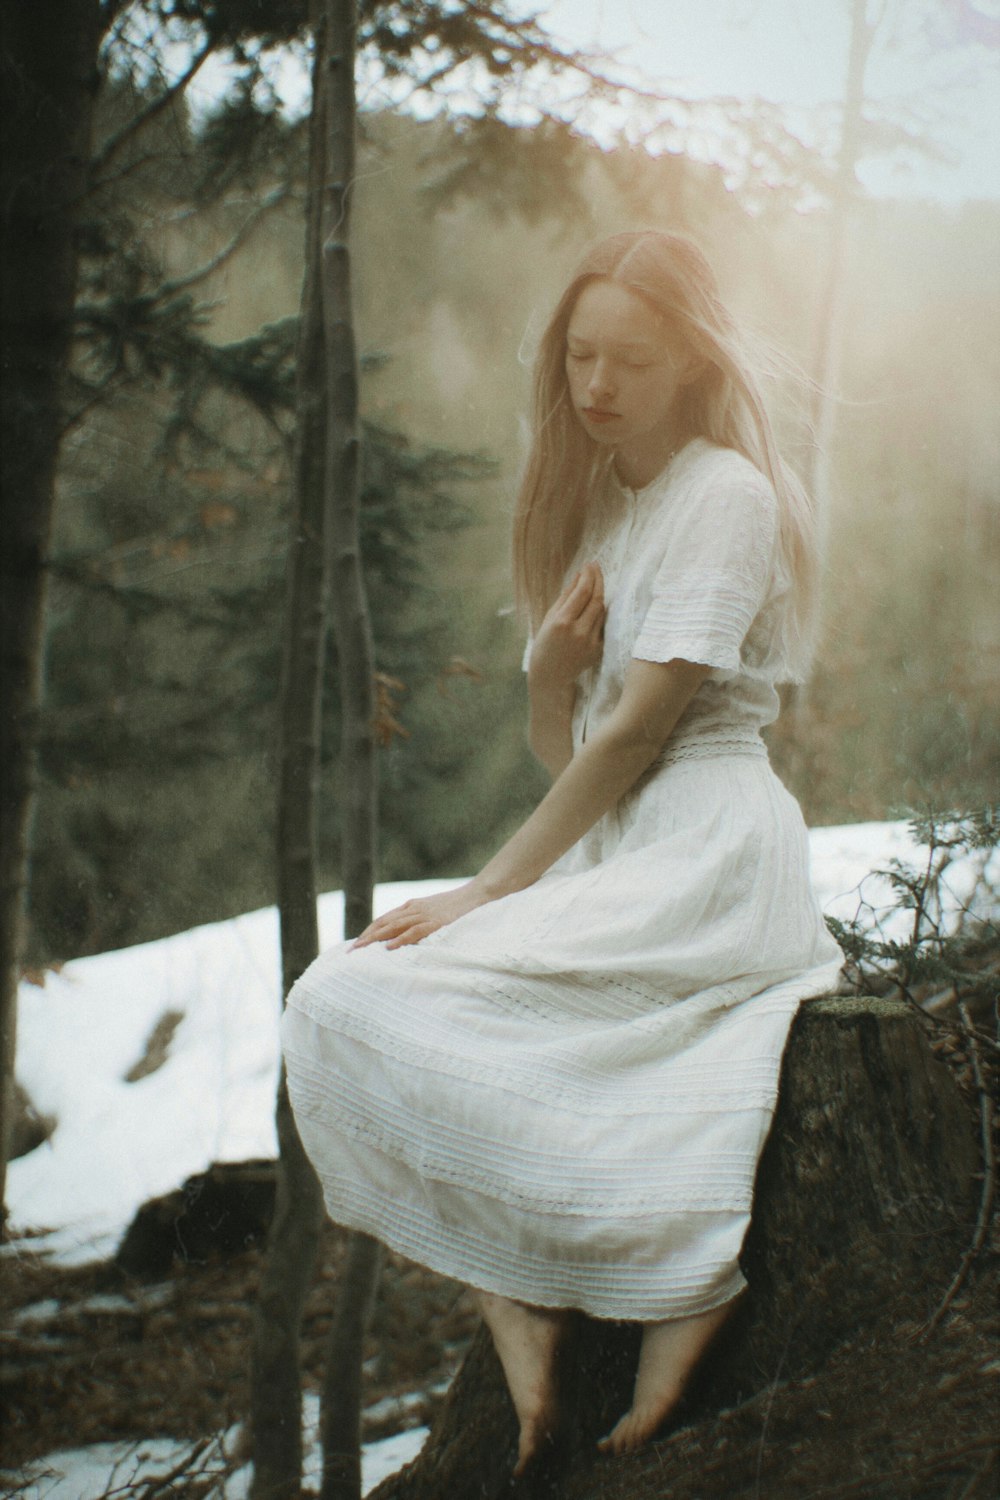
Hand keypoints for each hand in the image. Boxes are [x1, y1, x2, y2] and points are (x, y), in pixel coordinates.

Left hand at [350, 881, 489, 949]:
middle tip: (350, 951)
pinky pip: (414, 932)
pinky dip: (400, 939)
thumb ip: (419, 922)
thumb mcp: (434, 912)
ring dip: (375, 939)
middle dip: (366, 937)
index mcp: (411, 906)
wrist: (478, 894)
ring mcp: (424, 914)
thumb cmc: (458, 906)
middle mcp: (413, 909)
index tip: (356, 944)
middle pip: (383, 923)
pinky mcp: (436, 922)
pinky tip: (389, 948)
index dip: (368, 931)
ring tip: (361, 949)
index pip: (384, 920)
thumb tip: (405, 939)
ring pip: (394, 926)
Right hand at [529, 562, 604, 687]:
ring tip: (593, 585)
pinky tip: (593, 607)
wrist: (550, 675)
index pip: (582, 592)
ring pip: (601, 611)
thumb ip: (566, 596)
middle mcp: (578, 632)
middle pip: (596, 599)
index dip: (589, 576)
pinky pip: (602, 625)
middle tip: (596, 568)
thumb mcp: (550, 617)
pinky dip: (598, 613)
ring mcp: (590, 642)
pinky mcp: (598, 650)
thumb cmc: (545, 643)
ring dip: (598, 595)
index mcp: (562, 622)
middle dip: (598, 580)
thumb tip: (580, 575)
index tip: (590, 565)